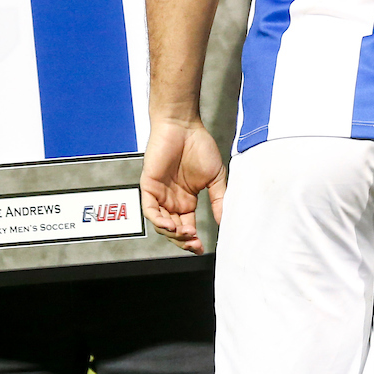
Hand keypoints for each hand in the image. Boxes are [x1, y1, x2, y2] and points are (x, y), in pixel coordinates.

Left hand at [140, 118, 225, 255]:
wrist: (184, 125)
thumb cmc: (199, 145)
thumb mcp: (215, 177)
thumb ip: (218, 199)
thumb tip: (224, 220)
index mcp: (186, 200)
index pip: (186, 227)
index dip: (192, 240)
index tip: (202, 247)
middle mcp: (171, 200)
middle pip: (173, 230)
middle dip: (183, 240)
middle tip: (194, 244)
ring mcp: (159, 194)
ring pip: (161, 224)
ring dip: (173, 234)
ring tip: (187, 234)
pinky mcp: (149, 186)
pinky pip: (150, 210)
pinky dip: (159, 221)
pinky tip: (171, 225)